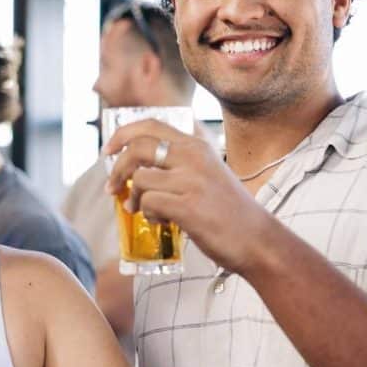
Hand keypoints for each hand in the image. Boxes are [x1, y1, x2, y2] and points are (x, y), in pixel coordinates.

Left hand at [103, 119, 267, 274]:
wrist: (258, 240)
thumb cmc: (230, 212)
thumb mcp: (209, 174)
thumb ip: (180, 165)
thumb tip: (138, 171)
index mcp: (197, 146)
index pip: (150, 125)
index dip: (122, 135)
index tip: (107, 151)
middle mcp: (194, 157)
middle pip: (137, 148)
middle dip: (117, 170)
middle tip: (112, 189)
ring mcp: (191, 180)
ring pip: (140, 180)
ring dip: (136, 199)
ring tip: (149, 213)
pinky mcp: (188, 206)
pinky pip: (149, 203)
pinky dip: (149, 215)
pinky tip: (164, 222)